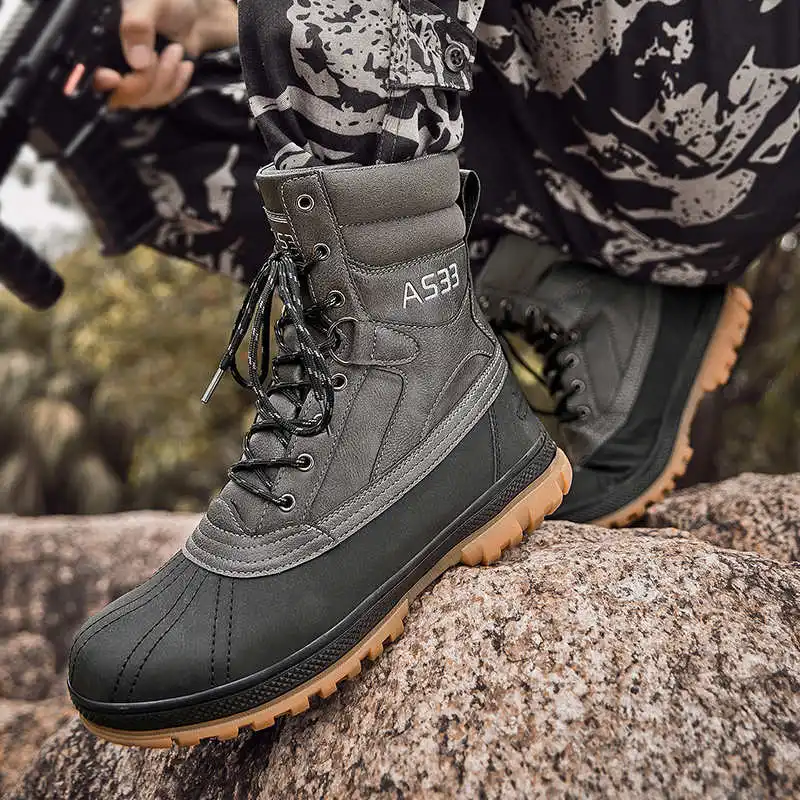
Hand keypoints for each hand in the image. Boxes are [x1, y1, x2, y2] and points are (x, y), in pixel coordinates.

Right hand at [94, 0, 237, 109]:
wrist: (195, 15)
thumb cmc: (168, 2)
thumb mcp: (150, 3)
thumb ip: (138, 25)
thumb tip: (137, 64)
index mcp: (100, 39)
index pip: (90, 72)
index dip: (99, 81)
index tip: (113, 77)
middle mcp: (110, 61)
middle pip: (118, 94)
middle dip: (145, 80)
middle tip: (166, 53)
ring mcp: (131, 78)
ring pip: (141, 100)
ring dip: (166, 79)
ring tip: (177, 51)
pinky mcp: (151, 88)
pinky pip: (159, 100)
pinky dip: (175, 85)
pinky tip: (183, 66)